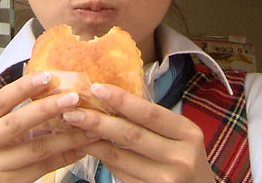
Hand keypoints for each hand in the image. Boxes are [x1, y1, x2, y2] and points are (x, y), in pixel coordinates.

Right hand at [0, 72, 100, 182]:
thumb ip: (11, 114)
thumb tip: (51, 91)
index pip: (0, 101)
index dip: (23, 87)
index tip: (47, 75)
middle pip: (17, 123)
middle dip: (48, 108)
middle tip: (74, 97)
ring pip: (36, 149)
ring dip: (67, 137)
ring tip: (89, 127)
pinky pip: (42, 168)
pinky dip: (64, 157)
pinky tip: (80, 149)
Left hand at [61, 83, 215, 182]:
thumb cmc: (187, 159)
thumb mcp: (181, 137)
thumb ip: (154, 123)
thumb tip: (111, 101)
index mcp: (189, 134)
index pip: (150, 113)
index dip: (122, 100)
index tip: (96, 88)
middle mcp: (180, 158)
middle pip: (131, 135)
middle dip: (98, 121)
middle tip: (72, 111)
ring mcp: (165, 180)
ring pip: (120, 158)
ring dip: (93, 142)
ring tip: (74, 128)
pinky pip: (120, 174)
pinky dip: (104, 160)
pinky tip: (91, 148)